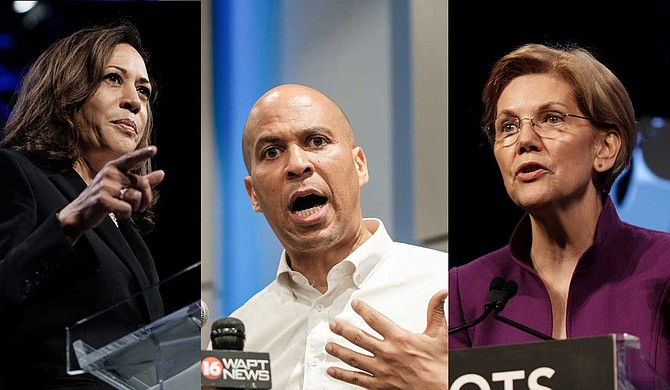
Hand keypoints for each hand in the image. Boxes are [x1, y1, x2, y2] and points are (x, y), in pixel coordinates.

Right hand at [58, 146, 164, 243]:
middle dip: (146, 198)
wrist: (78, 215)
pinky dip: (126, 214)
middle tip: (141, 207)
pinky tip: (118, 214)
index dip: (143, 154)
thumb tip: (162, 173)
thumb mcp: (121, 187)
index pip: (130, 159)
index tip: (154, 150)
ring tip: (125, 209)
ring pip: (136, 196)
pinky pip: (127, 208)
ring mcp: (105, 186)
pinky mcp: (102, 199)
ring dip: (135, 207)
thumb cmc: (103, 199)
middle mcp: (109, 173)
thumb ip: (142, 181)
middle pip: (141, 183)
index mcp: (113, 168)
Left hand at [326, 289, 447, 388]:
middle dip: (343, 330)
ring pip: (354, 358)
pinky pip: (357, 379)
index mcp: (400, 338)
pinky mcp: (380, 385)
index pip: (375, 319)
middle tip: (334, 324)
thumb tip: (440, 294)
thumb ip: (436, 312)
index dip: (363, 310)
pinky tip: (333, 370)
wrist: (441, 388)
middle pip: (358, 338)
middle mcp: (387, 353)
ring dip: (339, 350)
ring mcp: (381, 370)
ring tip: (329, 345)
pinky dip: (343, 375)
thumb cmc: (439, 365)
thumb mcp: (439, 335)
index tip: (355, 304)